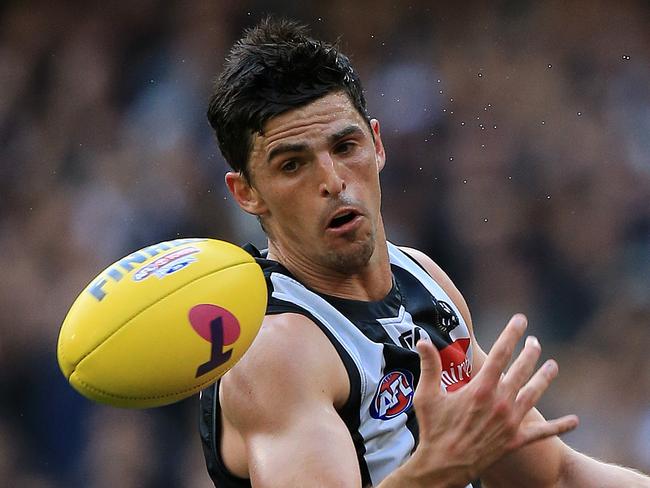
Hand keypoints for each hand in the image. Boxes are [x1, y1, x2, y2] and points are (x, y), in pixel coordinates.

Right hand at [405, 314, 578, 486]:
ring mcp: (510, 422)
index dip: (511, 333)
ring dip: (545, 378)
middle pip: (521, 370)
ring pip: (534, 394)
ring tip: (553, 365)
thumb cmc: (434, 430)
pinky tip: (574, 421)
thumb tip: (422, 340)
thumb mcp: (427, 395)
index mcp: (480, 388)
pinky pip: (542, 432)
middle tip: (535, 340)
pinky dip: (559, 426)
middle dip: (530, 352)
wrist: (443, 466)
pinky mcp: (515, 440)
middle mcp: (500, 402)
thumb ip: (429, 366)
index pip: (501, 353)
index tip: (520, 319)